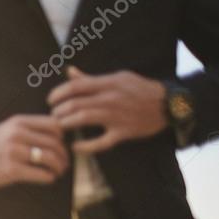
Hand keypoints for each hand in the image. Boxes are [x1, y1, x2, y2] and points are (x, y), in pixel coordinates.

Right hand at [0, 114, 68, 191]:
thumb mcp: (7, 129)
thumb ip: (28, 129)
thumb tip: (57, 134)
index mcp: (19, 122)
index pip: (54, 125)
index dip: (62, 137)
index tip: (60, 146)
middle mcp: (17, 134)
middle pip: (54, 143)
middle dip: (63, 155)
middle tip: (64, 163)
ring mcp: (14, 152)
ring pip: (50, 158)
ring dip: (59, 167)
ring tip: (58, 171)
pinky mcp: (11, 170)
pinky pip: (40, 173)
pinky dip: (49, 177)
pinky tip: (48, 178)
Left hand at [48, 65, 167, 152]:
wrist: (167, 104)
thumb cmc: (139, 89)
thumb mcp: (117, 77)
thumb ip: (91, 78)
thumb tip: (69, 72)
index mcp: (108, 83)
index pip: (76, 86)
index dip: (59, 93)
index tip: (51, 100)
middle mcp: (111, 99)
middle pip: (75, 104)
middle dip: (58, 111)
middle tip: (53, 116)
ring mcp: (116, 117)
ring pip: (83, 119)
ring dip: (66, 124)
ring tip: (60, 126)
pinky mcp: (123, 133)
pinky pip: (100, 143)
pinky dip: (85, 147)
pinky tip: (75, 147)